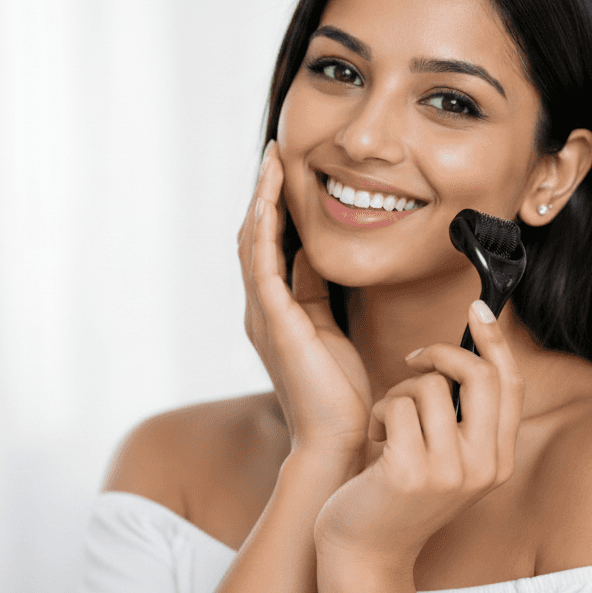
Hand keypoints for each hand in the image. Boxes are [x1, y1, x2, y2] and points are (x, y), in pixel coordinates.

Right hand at [238, 141, 372, 456]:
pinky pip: (262, 263)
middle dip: (264, 193)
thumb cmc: (339, 392)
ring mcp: (262, 314)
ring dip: (262, 199)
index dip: (274, 208)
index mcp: (275, 311)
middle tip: (274, 154)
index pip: (268, 248)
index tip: (285, 171)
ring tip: (272, 163)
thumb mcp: (329, 328)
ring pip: (252, 243)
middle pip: (253, 238)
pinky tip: (270, 200)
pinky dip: (264, 228)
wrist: (338, 438)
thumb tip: (317, 253)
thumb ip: (317, 291)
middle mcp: (261, 309)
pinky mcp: (274, 321)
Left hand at [313, 300, 524, 568]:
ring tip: (387, 424)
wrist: (364, 550)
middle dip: (440, 353)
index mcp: (498, 460)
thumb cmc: (397, 493)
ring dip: (397, 394)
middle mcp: (483, 467)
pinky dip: (378, 412)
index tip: (478, 308)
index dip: (495, 340)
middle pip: (478, 375)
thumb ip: (464, 417)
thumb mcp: (446, 458)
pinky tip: (374, 440)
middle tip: (412, 357)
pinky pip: (396, 406)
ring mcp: (449, 472)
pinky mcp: (410, 471)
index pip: (510, 384)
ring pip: (427, 386)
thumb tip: (467, 353)